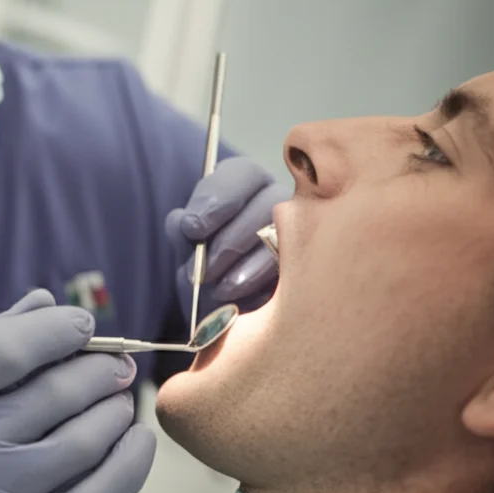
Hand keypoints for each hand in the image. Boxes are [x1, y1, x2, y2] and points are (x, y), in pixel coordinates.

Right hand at [0, 290, 156, 492]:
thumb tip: (46, 300)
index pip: (5, 351)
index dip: (56, 329)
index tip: (84, 324)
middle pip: (55, 394)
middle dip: (101, 370)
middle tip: (117, 365)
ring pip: (82, 442)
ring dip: (116, 412)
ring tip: (120, 402)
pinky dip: (129, 463)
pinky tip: (137, 441)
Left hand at [165, 156, 289, 312]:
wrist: (220, 319)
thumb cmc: (204, 276)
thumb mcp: (186, 255)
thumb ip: (181, 234)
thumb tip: (184, 221)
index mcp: (245, 187)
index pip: (242, 173)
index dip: (217, 198)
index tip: (192, 228)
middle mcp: (279, 202)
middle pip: (269, 203)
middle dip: (230, 240)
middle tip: (204, 270)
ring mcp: (302, 234)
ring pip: (288, 236)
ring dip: (249, 266)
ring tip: (220, 290)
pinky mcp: (313, 268)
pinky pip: (299, 271)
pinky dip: (267, 287)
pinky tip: (245, 300)